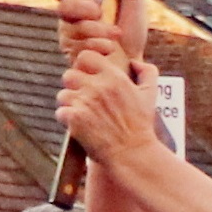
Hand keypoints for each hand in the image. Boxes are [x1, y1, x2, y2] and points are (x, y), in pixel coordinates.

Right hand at [54, 0, 148, 73]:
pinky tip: (108, 49)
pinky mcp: (72, 58)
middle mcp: (72, 20)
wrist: (134, 64)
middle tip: (99, 13)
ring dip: (97, 31)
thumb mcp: (135, 2)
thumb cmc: (133, 33)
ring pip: (73, 29)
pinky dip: (97, 46)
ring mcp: (69, 39)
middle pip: (64, 8)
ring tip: (114, 37)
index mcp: (84, 3)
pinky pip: (77, 47)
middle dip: (83, 9)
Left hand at [56, 0, 161, 170]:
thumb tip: (134, 62)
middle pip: (69, 74)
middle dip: (73, 85)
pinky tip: (77, 125)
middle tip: (81, 97)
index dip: (83, 66)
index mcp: (114, 77)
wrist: (132, 154)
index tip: (87, 77)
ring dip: (68, 103)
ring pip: (62, 94)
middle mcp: (98, 87)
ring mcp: (85, 103)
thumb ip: (147, 71)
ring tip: (80, 112)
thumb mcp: (151, 94)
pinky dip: (66, 119)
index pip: (85, 57)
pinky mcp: (75, 120)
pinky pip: (60, 112)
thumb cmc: (141, 125)